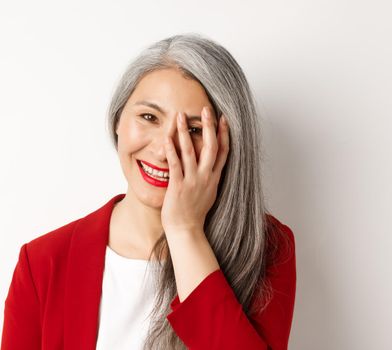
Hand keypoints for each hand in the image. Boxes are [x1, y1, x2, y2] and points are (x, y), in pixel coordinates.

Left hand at [161, 106, 229, 235]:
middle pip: (211, 147)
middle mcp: (206, 178)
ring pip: (192, 152)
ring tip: (180, 116)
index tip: (223, 118)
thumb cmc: (194, 214)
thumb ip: (209, 178)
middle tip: (206, 109)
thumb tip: (211, 168)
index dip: (224, 134)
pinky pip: (175, 164)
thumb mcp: (208, 193)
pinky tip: (167, 138)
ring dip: (185, 132)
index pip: (223, 152)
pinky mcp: (179, 187)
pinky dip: (171, 150)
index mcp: (214, 178)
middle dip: (209, 126)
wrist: (186, 231)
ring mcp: (193, 182)